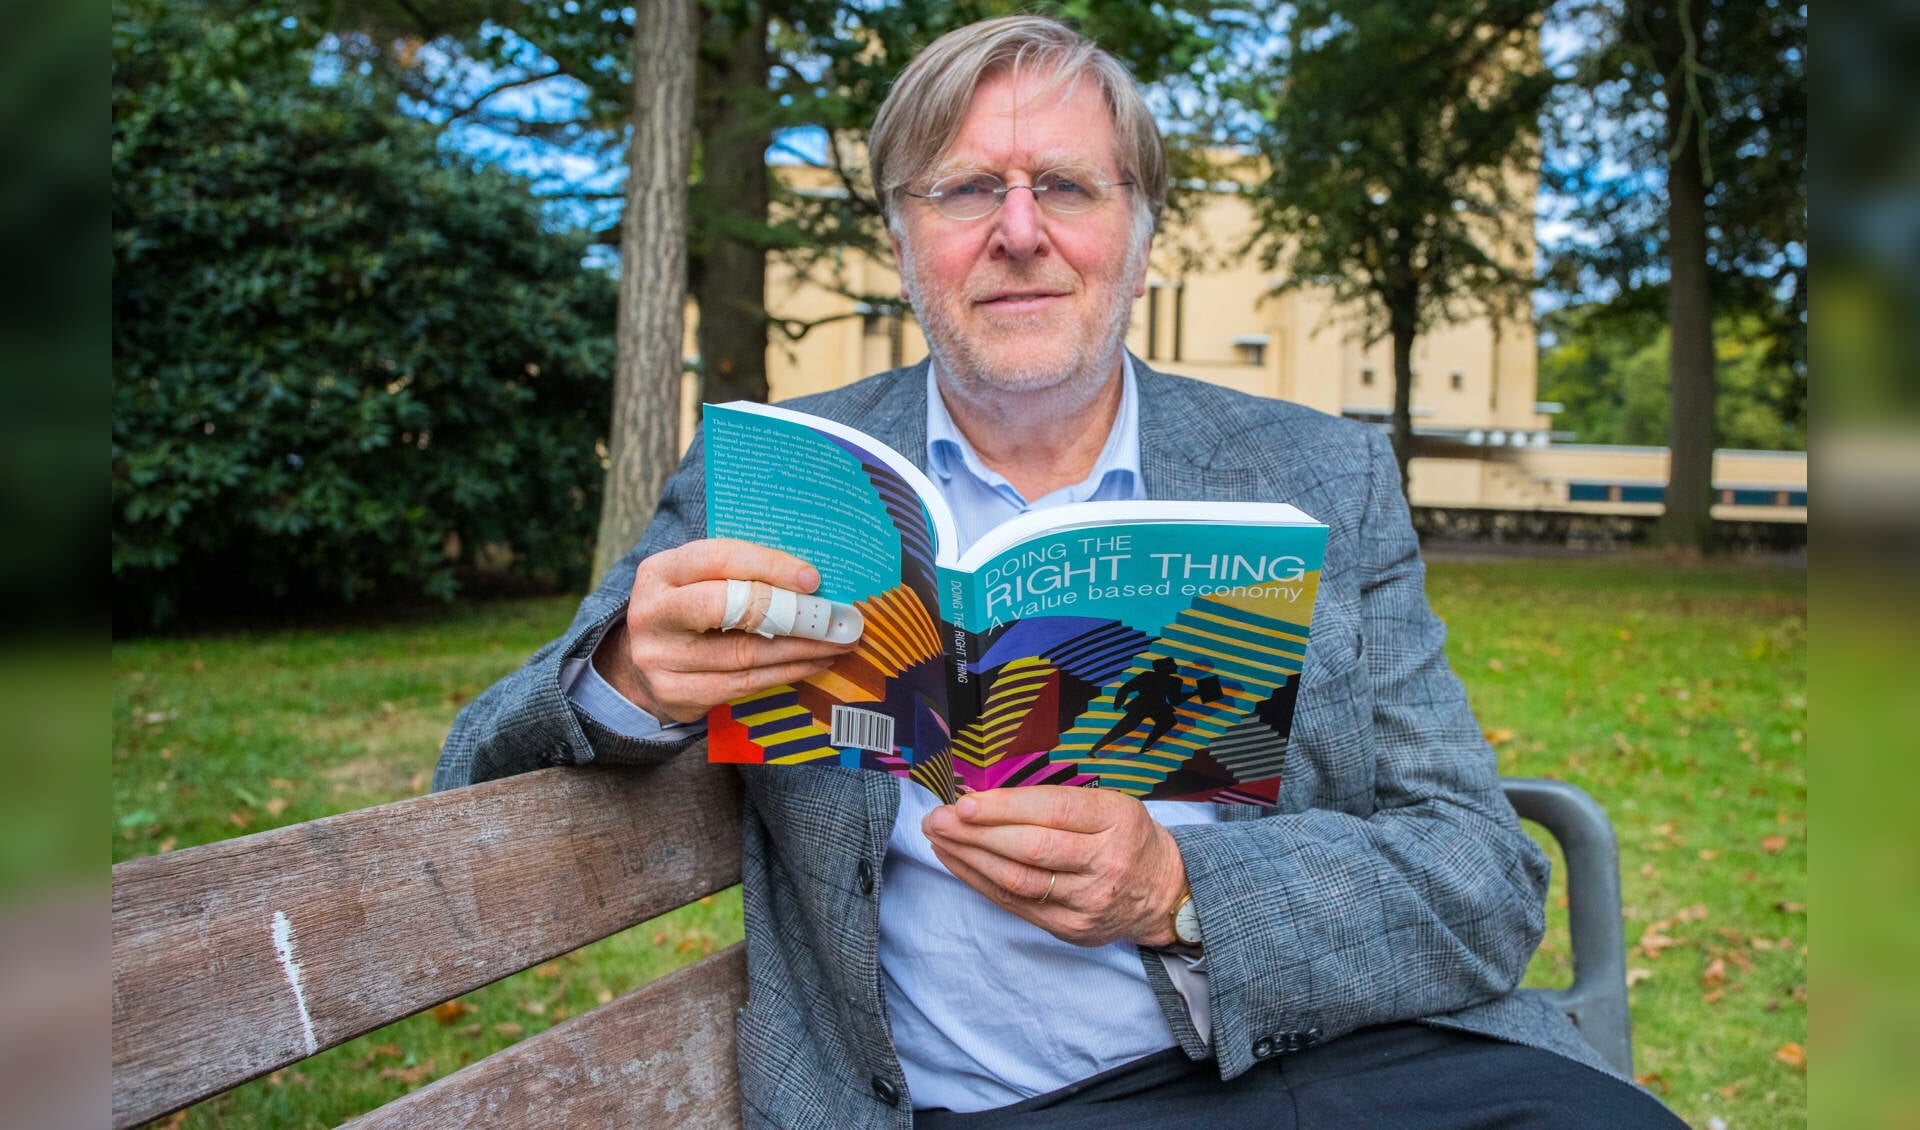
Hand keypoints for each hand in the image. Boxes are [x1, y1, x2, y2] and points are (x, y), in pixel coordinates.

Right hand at [595, 538, 855, 722]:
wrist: (640, 661)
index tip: (813, 579)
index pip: (718, 559)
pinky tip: (812, 663)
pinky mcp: (675, 694)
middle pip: (725, 608)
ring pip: (742, 653)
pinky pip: (742, 685)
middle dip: (788, 613)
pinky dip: (784, 673)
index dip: (769, 567)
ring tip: (836, 642)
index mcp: (660, 571)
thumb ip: (742, 573)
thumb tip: (812, 579)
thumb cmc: (688, 610)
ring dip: (799, 649)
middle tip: (831, 618)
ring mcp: (659, 658)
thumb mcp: (699, 580)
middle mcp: (653, 613)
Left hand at [921, 786, 1187, 947]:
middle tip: (937, 819)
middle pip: (1031, 849)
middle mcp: (1106, 862)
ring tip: (939, 838)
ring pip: (1018, 881)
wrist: (1163, 892)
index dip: (1004, 808)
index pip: (1053, 812)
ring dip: (970, 858)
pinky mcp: (1071, 928)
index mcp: (1117, 819)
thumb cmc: (1126, 837)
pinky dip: (981, 882)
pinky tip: (959, 863)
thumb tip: (985, 800)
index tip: (964, 803)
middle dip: (976, 833)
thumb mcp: (1109, 804)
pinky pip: (1017, 905)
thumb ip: (1055, 802)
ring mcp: (1088, 901)